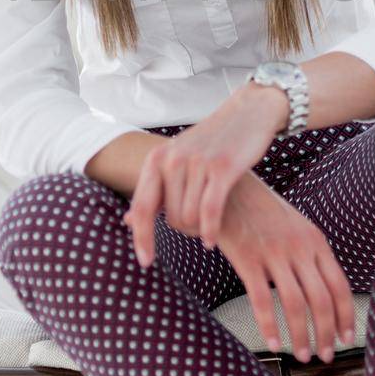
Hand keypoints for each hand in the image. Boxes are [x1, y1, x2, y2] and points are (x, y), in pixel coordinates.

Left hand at [123, 83, 284, 267]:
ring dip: (200, 230)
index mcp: (156, 159)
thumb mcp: (176, 161)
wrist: (247, 113)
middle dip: (186, 230)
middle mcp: (172, 160)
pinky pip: (210, 213)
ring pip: (190, 218)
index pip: (141, 208)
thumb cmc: (211, 143)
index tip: (145, 262)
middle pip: (171, 219)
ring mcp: (197, 163)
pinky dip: (210, 231)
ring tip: (209, 223)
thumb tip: (127, 222)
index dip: (141, 238)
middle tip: (200, 226)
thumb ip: (154, 191)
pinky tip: (211, 242)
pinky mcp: (222, 168)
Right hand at [201, 171, 355, 359]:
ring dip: (302, 335)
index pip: (339, 286)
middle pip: (321, 299)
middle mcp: (299, 248)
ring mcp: (273, 253)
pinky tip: (274, 344)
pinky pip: (262, 300)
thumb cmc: (260, 211)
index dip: (345, 316)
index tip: (347, 338)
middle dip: (327, 333)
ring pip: (295, 304)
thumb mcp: (294, 226)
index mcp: (315, 241)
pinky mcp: (247, 258)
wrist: (227, 188)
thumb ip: (309, 254)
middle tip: (326, 355)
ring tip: (303, 355)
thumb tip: (322, 290)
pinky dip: (270, 326)